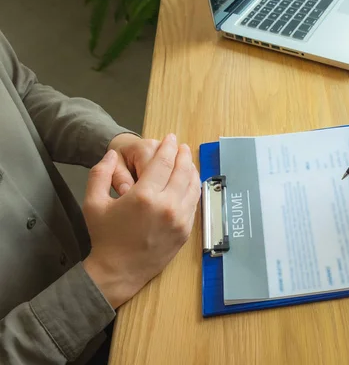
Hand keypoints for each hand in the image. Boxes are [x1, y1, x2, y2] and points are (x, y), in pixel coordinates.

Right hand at [82, 134, 200, 307]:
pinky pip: (194, 203)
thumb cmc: (105, 237)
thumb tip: (113, 154)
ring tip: (188, 161)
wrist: (119, 271)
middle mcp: (167, 206)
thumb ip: (100, 173)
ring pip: (193, 186)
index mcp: (144, 196)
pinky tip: (190, 182)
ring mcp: (179, 219)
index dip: (168, 147)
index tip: (170, 138)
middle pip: (182, 171)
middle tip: (182, 146)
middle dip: (184, 155)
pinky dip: (194, 188)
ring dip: (192, 170)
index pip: (163, 162)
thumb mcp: (93, 203)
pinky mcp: (186, 230)